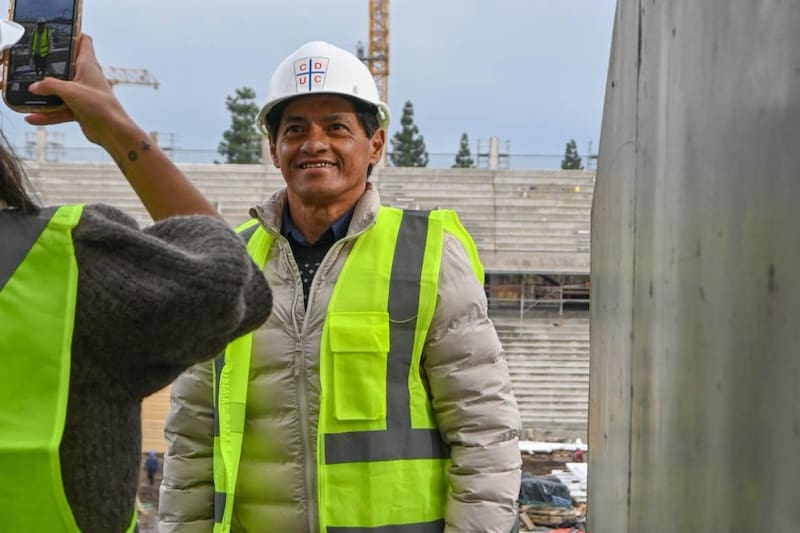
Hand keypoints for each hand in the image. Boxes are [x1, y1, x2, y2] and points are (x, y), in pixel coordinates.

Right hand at [24, 34, 132, 148]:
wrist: (113, 132)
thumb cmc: (100, 106)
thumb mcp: (70, 91)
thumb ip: (50, 85)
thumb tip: (34, 86)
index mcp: (88, 65)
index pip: (84, 42)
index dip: (73, 35)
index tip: (57, 34)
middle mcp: (86, 77)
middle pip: (66, 66)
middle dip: (50, 66)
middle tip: (32, 64)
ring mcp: (83, 94)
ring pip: (61, 90)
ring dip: (46, 94)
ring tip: (27, 95)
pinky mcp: (81, 109)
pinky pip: (60, 109)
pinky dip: (48, 114)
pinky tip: (33, 117)